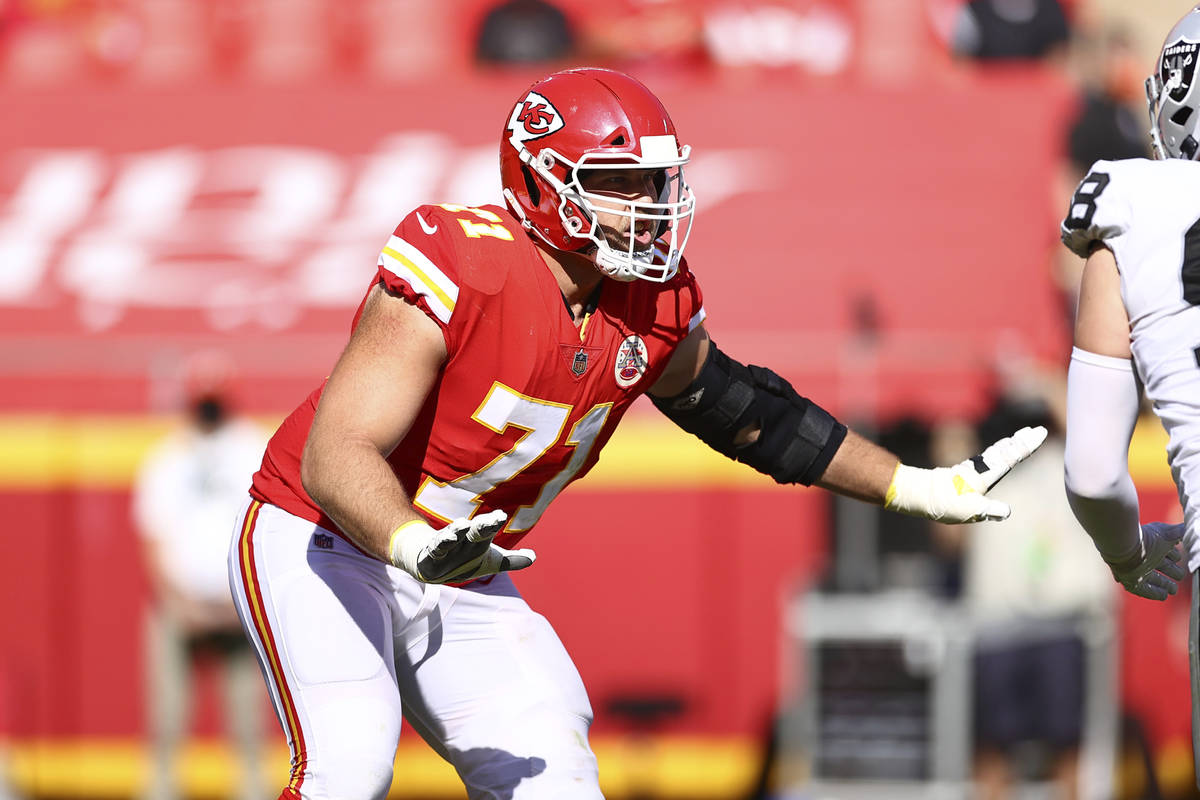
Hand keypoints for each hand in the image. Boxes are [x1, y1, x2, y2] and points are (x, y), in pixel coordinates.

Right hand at [389, 509, 535, 583]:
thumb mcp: (490, 562)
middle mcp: (465, 539)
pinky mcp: (433, 554)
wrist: (433, 565)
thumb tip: (534, 557)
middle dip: (484, 525)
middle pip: (475, 531)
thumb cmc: (466, 558)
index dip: (493, 522)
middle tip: (495, 518)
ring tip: (464, 523)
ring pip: (454, 535)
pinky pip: (437, 548)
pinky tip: (447, 539)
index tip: (501, 516)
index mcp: (479, 540)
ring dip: (459, 530)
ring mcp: (448, 545)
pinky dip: (441, 543)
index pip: (488, 529)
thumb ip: (511, 560)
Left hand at [885, 426, 1048, 522]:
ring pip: (996, 452)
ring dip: (1011, 443)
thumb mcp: (970, 511)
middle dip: (1022, 441)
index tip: (1040, 433)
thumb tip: (1007, 512)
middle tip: (1038, 430)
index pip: (1010, 457)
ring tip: (1023, 435)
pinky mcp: (968, 472)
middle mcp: (981, 468)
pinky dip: (999, 450)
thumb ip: (990, 510)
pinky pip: (989, 458)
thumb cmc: (947, 504)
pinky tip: (1001, 450)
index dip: (1026, 446)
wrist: (922, 495)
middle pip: (1005, 451)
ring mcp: (974, 468)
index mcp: (985, 475)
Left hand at [1106, 522, 1186, 600]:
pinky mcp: (1131, 580)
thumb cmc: (1148, 539)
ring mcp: (1136, 569)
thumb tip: (1189, 529)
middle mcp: (1144, 556)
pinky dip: (1154, 592)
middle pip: (1161, 566)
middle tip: (1180, 576)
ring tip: (1174, 590)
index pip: (1167, 552)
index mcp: (1153, 544)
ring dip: (1164, 584)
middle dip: (1171, 570)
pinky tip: (1164, 596)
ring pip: (1152, 578)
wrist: (1124, 545)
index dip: (1175, 556)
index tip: (1181, 560)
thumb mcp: (1170, 534)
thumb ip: (1181, 533)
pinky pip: (1144, 589)